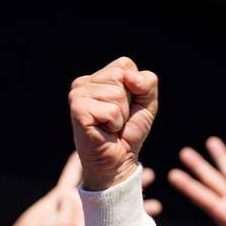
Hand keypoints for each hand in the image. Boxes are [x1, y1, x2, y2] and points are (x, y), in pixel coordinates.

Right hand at [9, 154, 161, 225]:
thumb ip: (72, 219)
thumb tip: (75, 206)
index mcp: (95, 224)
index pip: (121, 214)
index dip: (137, 208)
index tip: (156, 206)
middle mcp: (88, 211)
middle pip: (114, 196)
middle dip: (132, 187)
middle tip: (151, 174)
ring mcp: (74, 202)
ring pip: (95, 182)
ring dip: (108, 172)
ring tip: (123, 160)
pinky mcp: (58, 195)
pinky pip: (68, 176)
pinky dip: (74, 164)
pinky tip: (80, 152)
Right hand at [69, 57, 158, 190]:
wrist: (118, 160)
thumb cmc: (129, 131)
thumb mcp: (147, 104)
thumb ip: (147, 84)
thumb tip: (130, 77)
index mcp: (98, 78)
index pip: (125, 64)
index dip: (136, 87)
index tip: (128, 106)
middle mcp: (84, 82)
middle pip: (121, 76)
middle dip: (129, 102)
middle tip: (118, 118)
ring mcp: (77, 94)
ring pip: (117, 94)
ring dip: (121, 115)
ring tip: (111, 125)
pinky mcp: (78, 109)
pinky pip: (111, 110)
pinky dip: (115, 123)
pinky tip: (104, 130)